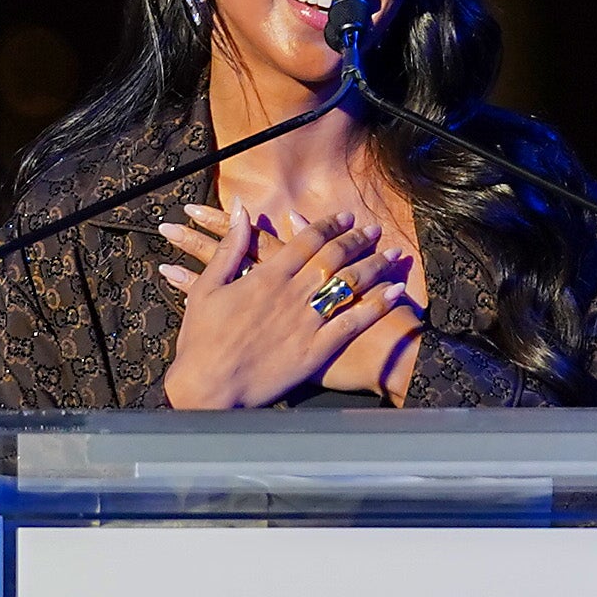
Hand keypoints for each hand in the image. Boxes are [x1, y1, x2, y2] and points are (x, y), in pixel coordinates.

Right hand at [156, 201, 408, 407]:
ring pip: (350, 285)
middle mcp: (293, 294)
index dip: (329, 225)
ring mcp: (307, 322)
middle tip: (375, 230)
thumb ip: (228, 247)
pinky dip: (377, 306)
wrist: (209, 386)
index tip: (345, 217)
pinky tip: (395, 293)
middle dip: (358, 240)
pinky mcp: (317, 350)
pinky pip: (354, 323)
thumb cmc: (201, 340)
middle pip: (335, 257)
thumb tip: (239, 210)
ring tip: (393, 254)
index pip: (307, 241)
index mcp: (267, 276)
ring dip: (375, 265)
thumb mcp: (206, 288)